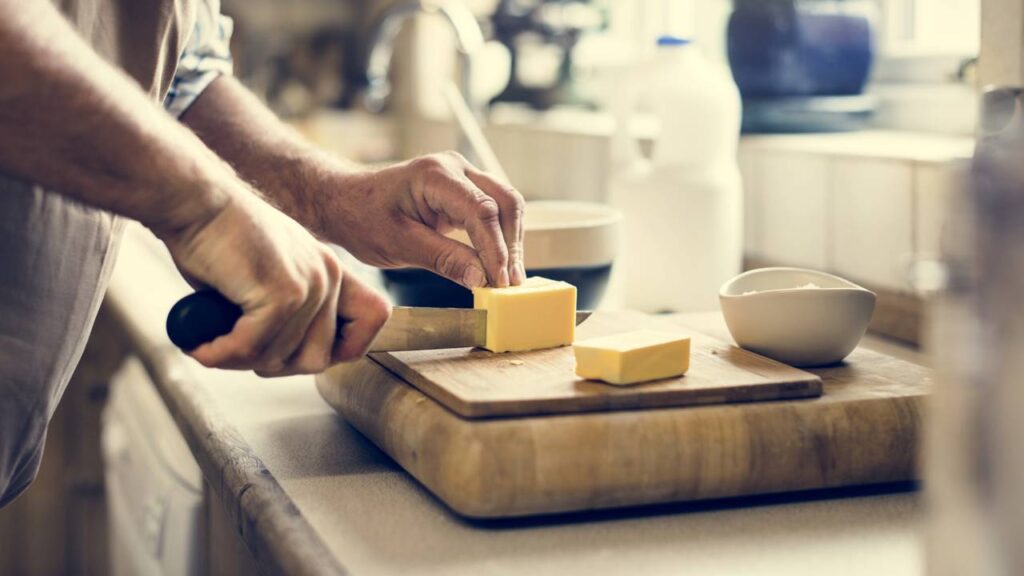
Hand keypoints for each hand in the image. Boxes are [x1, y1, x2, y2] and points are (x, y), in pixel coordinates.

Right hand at [156, 190, 390, 375]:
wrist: (195, 202)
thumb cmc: (218, 240)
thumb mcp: (267, 277)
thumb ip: (286, 313)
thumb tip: (281, 359)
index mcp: (331, 272)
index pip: (373, 318)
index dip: (342, 348)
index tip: (294, 354)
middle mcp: (329, 277)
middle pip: (317, 359)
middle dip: (271, 365)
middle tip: (234, 352)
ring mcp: (310, 286)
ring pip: (280, 358)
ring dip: (238, 361)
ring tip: (209, 345)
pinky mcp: (282, 293)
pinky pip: (253, 347)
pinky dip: (222, 353)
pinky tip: (201, 344)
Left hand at [317, 151, 525, 287]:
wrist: (344, 202)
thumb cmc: (362, 218)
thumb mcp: (398, 245)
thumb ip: (443, 259)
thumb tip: (482, 279)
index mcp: (435, 175)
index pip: (482, 210)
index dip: (496, 248)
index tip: (499, 281)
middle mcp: (455, 168)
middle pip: (505, 202)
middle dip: (512, 244)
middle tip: (511, 284)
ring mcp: (462, 176)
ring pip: (505, 205)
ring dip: (511, 242)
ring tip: (509, 280)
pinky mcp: (464, 191)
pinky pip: (494, 211)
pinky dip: (500, 238)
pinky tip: (500, 265)